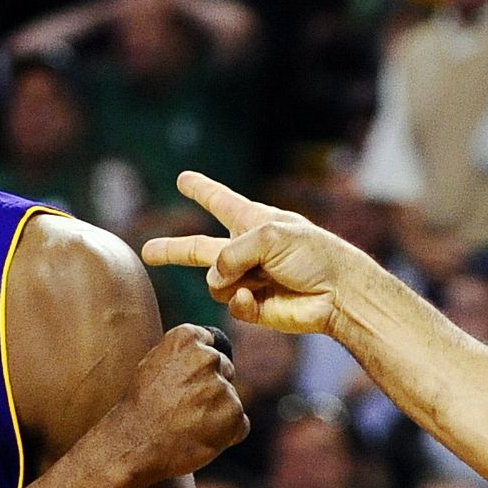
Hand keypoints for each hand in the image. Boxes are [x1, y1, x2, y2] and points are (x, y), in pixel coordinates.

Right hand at [102, 322, 248, 483]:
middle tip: (184, 409)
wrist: (133, 444)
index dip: (198, 367)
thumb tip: (210, 352)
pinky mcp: (234, 414)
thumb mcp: (153, 365)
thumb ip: (183, 354)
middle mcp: (208, 357)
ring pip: (231, 399)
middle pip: (225, 369)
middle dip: (212, 388)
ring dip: (217, 413)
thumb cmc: (140, 408)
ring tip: (187, 426)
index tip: (184, 384)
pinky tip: (199, 439)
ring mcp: (222, 386)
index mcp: (187, 338)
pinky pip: (239, 425)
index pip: (210, 343)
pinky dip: (225, 435)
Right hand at [143, 171, 377, 335]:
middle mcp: (247, 250)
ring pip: (213, 282)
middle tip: (147, 252)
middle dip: (172, 250)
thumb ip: (232, 251)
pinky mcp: (254, 308)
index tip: (183, 179)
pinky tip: (253, 296)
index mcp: (253, 222)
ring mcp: (249, 280)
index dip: (201, 190)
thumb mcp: (271, 235)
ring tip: (252, 280)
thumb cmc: (314, 254)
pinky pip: (229, 303)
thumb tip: (213, 279)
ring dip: (225, 280)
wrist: (340, 294)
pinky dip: (238, 300)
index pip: (219, 201)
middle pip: (200, 248)